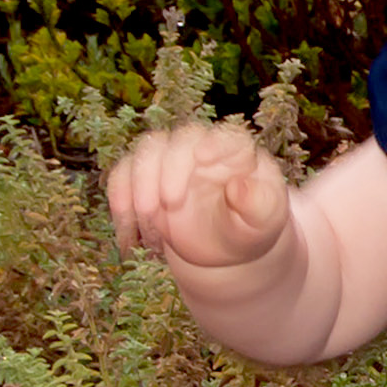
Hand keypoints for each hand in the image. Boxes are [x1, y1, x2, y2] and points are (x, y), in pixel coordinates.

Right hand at [106, 124, 289, 269]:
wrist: (225, 250)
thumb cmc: (250, 228)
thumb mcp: (266, 221)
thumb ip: (259, 203)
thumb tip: (239, 187)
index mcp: (239, 155)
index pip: (228, 136)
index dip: (215, 142)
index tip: (204, 158)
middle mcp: (202, 151)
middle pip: (180, 140)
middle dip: (169, 169)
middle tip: (170, 205)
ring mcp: (171, 163)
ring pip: (147, 151)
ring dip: (140, 184)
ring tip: (150, 223)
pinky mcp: (146, 179)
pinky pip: (123, 175)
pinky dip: (120, 198)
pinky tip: (129, 232)